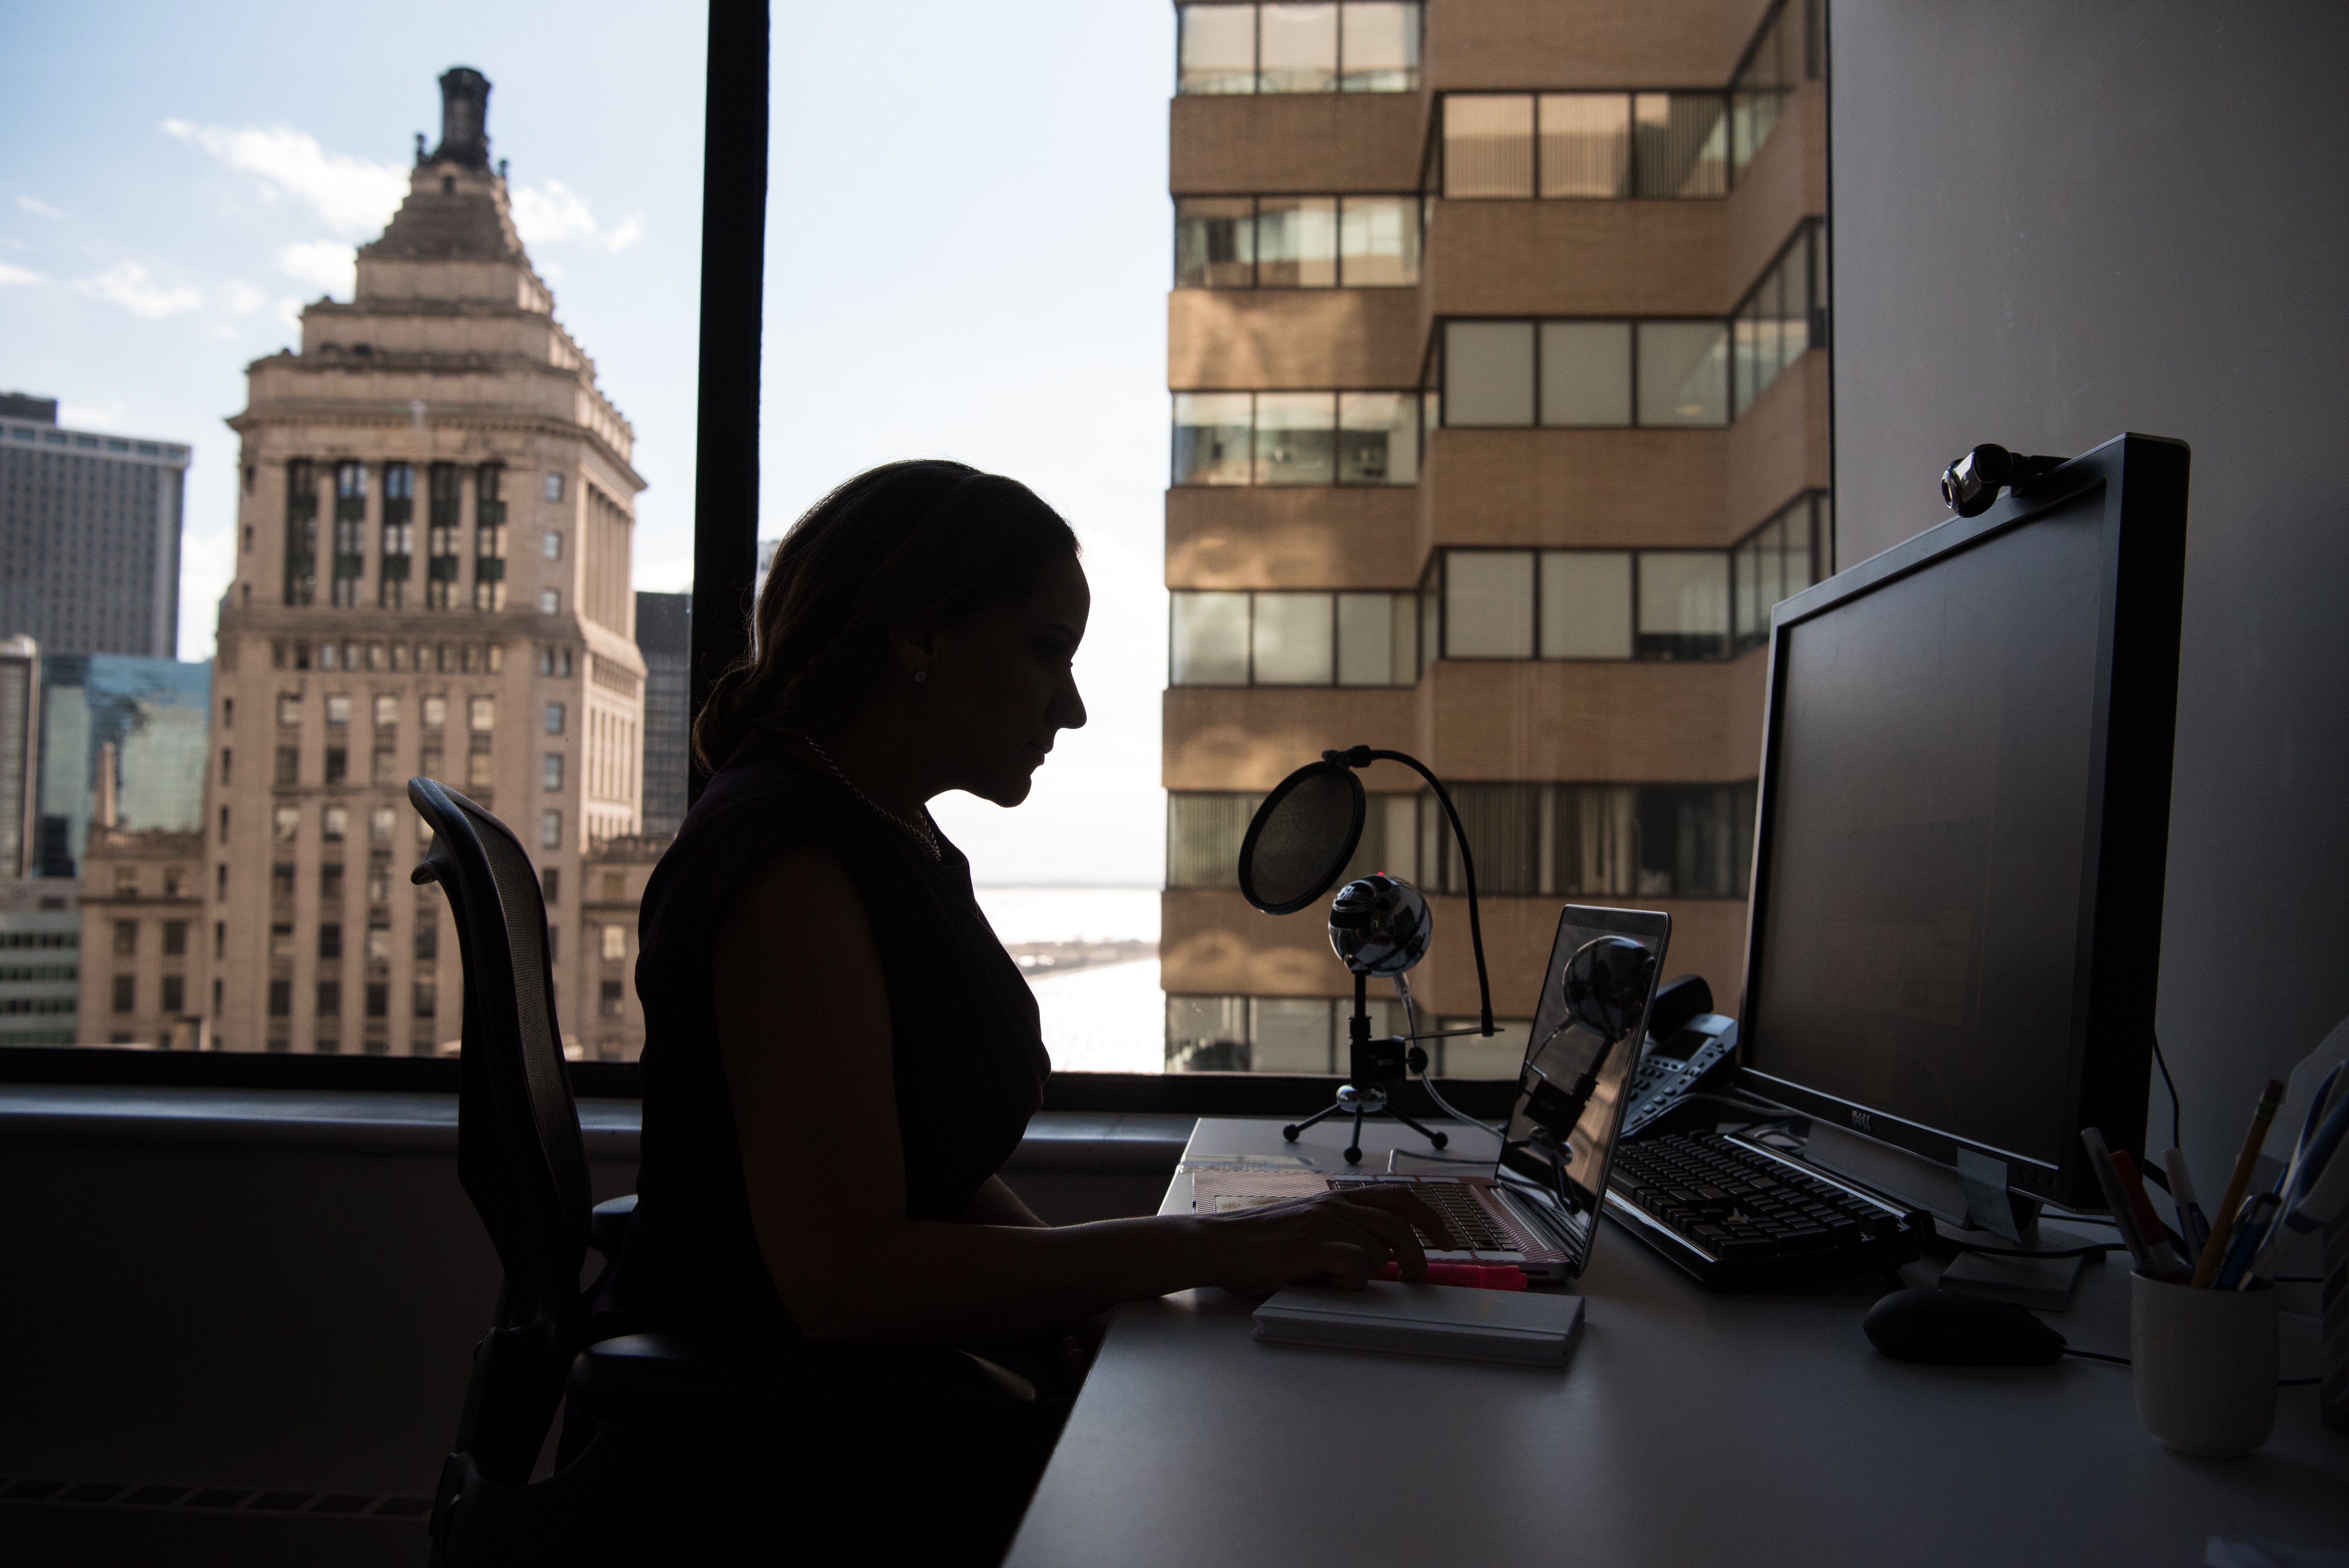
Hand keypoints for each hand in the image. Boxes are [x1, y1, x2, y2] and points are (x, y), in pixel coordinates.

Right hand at [1193, 1187, 1459, 1295]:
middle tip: (1418, 1278)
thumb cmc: (1262, 1244)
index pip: (1397, 1198)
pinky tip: (1334, 1284)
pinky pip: (1355, 1264)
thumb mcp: (1308, 1228)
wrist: (1220, 1245)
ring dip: (1374, 1270)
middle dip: (1418, 1254)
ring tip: (1352, 1281)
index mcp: (1337, 1200)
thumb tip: (1380, 1256)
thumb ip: (1342, 1233)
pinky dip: (1353, 1279)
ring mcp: (1323, 1225)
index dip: (1429, 1216)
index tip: (1446, 1238)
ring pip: (1378, 1248)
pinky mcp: (1311, 1247)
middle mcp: (1334, 1206)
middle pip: (1399, 1225)